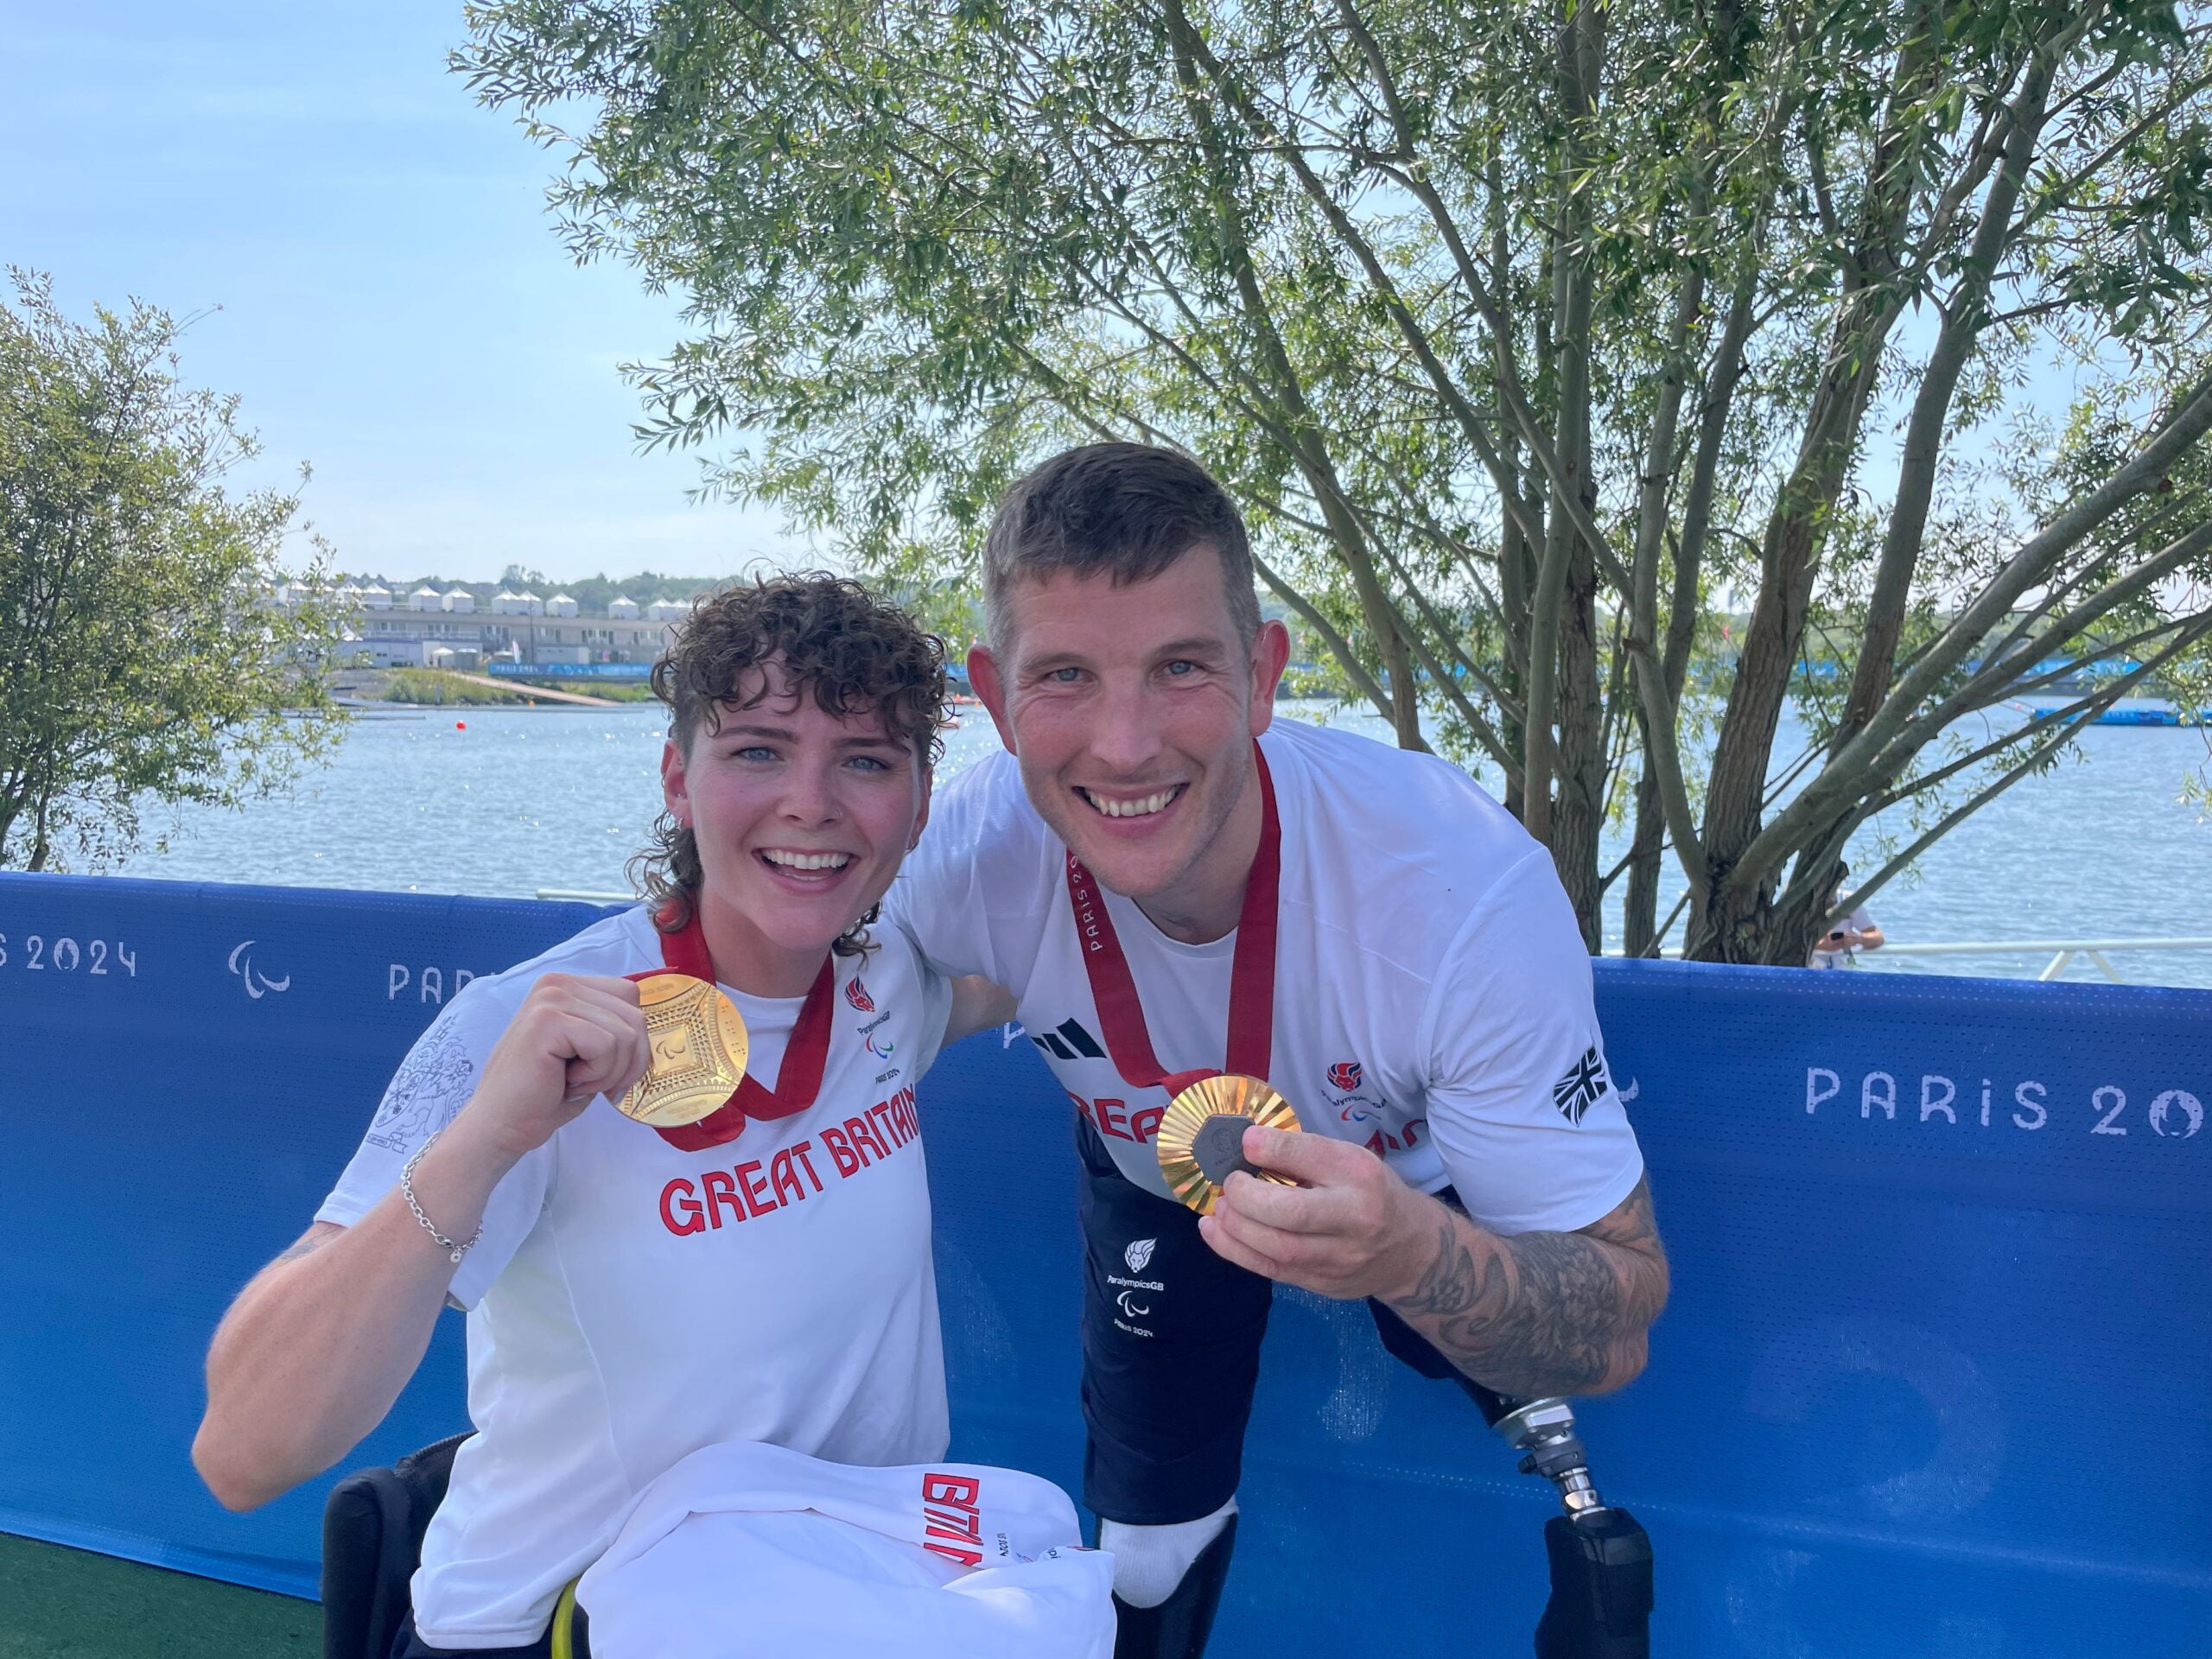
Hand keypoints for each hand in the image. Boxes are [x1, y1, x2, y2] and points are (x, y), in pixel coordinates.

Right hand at [457, 974, 650, 1160]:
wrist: (502, 1126)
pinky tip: (565, 1081)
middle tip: (589, 1082)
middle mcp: (559, 983)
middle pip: (636, 1015)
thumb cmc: (545, 1095)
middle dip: (626, 1062)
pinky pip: (607, 1046)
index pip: (632, 998)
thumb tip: (650, 1030)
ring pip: (625, 1033)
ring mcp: (551, 998)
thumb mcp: (590, 1053)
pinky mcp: (548, 1020)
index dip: (633, 1042)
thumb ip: (615, 1030)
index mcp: (569, 986)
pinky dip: (595, 1075)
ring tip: (573, 1081)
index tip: (605, 1070)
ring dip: (608, 1072)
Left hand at [1196, 1125, 1429, 1300]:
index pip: (1315, 1157)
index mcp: (1361, 1175)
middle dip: (1248, 1197)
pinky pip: (1272, 1270)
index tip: (1245, 1141)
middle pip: (1293, 1213)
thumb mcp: (1350, 1162)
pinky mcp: (1322, 1284)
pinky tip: (1215, 1231)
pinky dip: (1235, 1250)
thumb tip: (1246, 1143)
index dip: (1274, 1148)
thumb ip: (1305, 1155)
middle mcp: (1354, 1217)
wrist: (1410, 1251)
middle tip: (1229, 1182)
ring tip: (1219, 1207)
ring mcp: (1339, 1258)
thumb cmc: (1371, 1194)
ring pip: (1279, 1249)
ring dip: (1236, 1227)